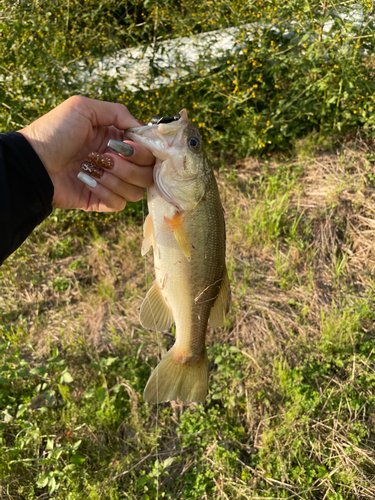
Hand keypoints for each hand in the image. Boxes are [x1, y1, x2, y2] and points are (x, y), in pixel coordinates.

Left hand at [19, 96, 153, 210]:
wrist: (32, 161)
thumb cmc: (54, 132)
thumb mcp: (83, 108)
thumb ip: (117, 112)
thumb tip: (141, 128)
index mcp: (117, 140)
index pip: (149, 151)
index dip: (143, 150)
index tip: (126, 145)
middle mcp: (118, 162)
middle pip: (147, 173)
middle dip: (130, 166)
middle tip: (108, 157)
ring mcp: (110, 183)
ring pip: (136, 191)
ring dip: (117, 179)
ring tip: (93, 169)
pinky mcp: (100, 201)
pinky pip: (120, 204)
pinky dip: (106, 193)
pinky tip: (87, 181)